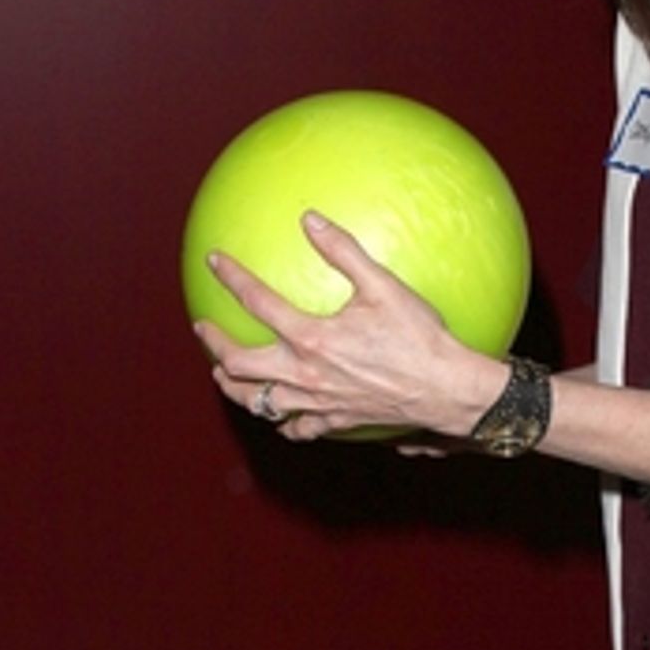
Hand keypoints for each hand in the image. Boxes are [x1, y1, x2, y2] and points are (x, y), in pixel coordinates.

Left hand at [192, 211, 504, 442]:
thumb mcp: (383, 286)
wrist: (445, 389)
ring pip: (259, 403)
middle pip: (239, 366)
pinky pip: (297, 429)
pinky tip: (281, 415)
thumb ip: (343, 250)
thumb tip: (311, 219)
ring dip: (236, 388)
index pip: (257, 303)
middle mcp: (305, 374)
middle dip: (215, 345)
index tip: (215, 261)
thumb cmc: (418, 337)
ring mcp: (317, 403)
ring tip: (223, 376)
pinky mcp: (335, 421)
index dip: (232, 278)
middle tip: (205, 329)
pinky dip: (282, 422)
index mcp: (312, 337)